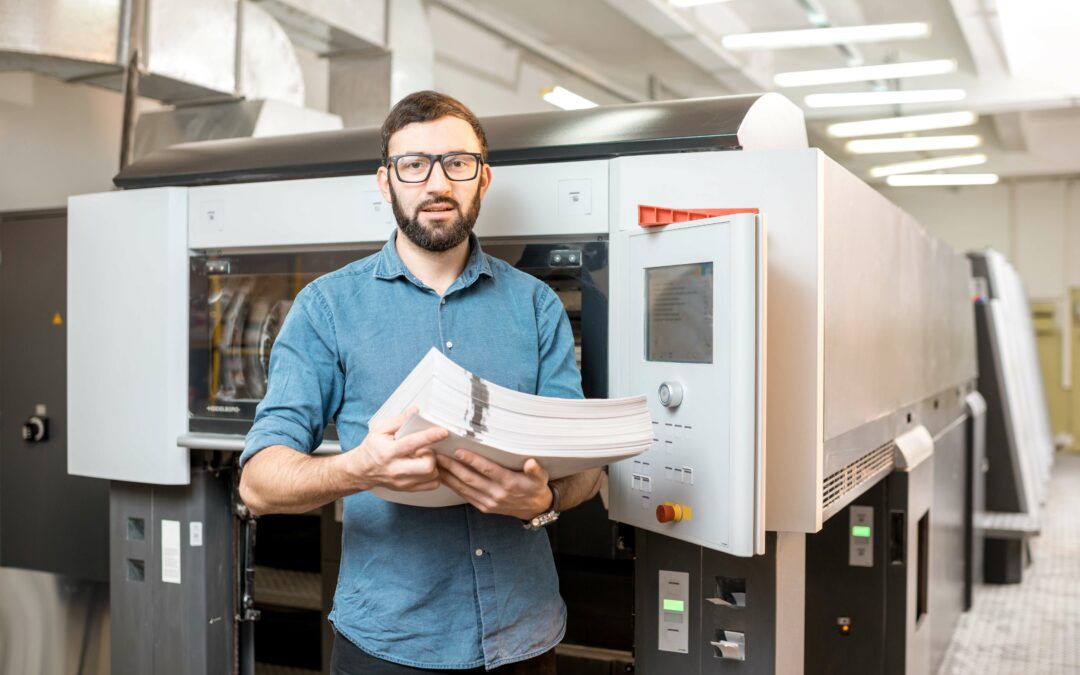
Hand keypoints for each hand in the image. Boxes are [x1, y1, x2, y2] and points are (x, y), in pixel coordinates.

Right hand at [345, 407, 446, 491]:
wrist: (362, 470)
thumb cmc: (372, 448)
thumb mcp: (380, 429)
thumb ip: (399, 420)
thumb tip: (415, 411)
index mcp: (388, 452)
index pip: (412, 444)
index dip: (429, 436)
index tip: (442, 432)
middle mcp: (396, 469)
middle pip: (426, 466)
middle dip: (432, 455)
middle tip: (427, 449)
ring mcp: (402, 482)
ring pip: (432, 476)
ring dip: (434, 464)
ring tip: (425, 457)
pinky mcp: (408, 489)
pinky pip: (432, 485)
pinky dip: (434, 475)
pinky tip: (426, 466)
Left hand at [436, 450, 551, 519]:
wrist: (535, 509)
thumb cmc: (536, 488)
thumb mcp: (541, 478)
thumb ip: (536, 470)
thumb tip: (531, 463)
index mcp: (509, 483)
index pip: (487, 470)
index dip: (473, 460)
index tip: (458, 451)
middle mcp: (496, 493)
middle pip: (470, 479)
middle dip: (452, 467)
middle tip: (437, 456)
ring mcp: (488, 502)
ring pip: (464, 488)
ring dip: (448, 477)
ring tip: (435, 465)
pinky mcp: (484, 507)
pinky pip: (465, 496)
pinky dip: (453, 487)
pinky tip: (444, 478)